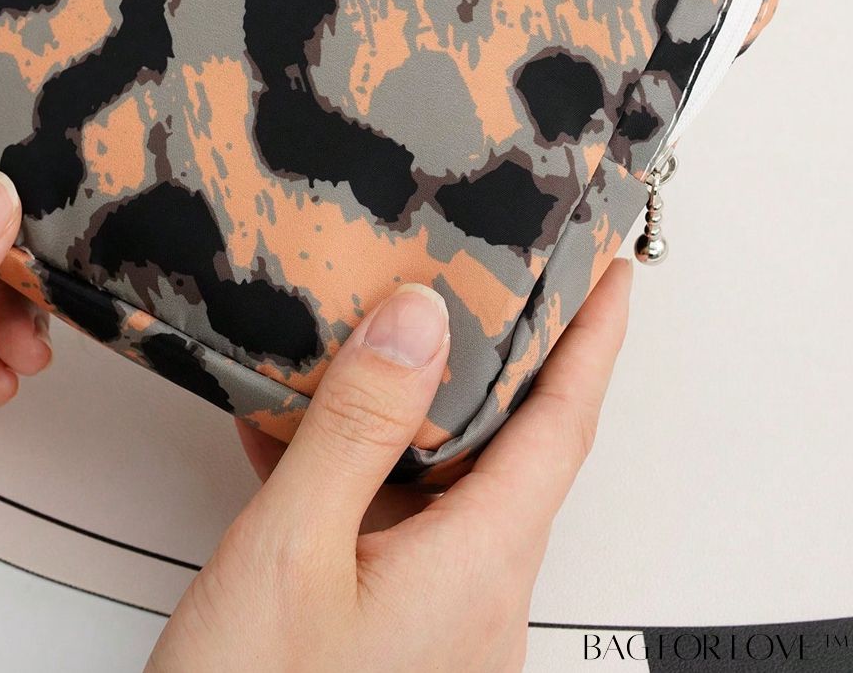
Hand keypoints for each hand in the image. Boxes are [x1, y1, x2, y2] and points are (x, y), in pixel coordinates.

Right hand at [148, 261, 631, 672]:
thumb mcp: (294, 552)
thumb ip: (359, 428)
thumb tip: (420, 320)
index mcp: (478, 566)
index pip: (563, 423)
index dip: (592, 338)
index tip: (610, 273)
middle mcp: (473, 593)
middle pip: (503, 443)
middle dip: (493, 353)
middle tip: (482, 272)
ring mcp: (429, 617)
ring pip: (434, 479)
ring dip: (402, 408)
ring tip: (374, 333)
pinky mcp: (385, 632)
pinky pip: (385, 523)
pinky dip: (349, 467)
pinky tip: (294, 431)